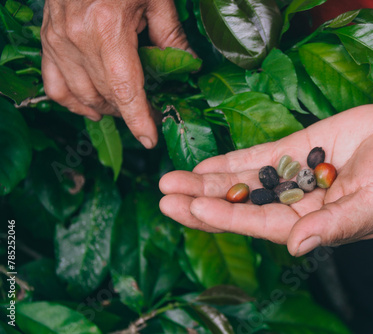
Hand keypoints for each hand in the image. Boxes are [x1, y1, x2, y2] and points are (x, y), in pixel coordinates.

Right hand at [41, 0, 191, 147]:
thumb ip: (171, 36)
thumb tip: (189, 68)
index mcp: (108, 28)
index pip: (125, 90)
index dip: (138, 120)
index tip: (150, 140)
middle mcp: (77, 38)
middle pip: (105, 96)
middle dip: (130, 113)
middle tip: (150, 115)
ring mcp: (57, 39)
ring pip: (80, 96)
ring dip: (106, 109)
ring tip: (125, 110)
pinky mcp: (48, 38)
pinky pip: (55, 85)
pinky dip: (72, 102)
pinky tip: (91, 107)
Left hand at [159, 104, 372, 255]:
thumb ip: (335, 225)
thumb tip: (299, 246)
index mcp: (311, 224)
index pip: (261, 224)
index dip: (228, 217)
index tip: (196, 208)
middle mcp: (294, 203)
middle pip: (241, 206)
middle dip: (202, 202)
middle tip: (166, 196)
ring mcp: (291, 175)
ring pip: (242, 181)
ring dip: (207, 181)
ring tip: (171, 180)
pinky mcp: (294, 149)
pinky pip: (257, 156)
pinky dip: (231, 161)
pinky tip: (204, 165)